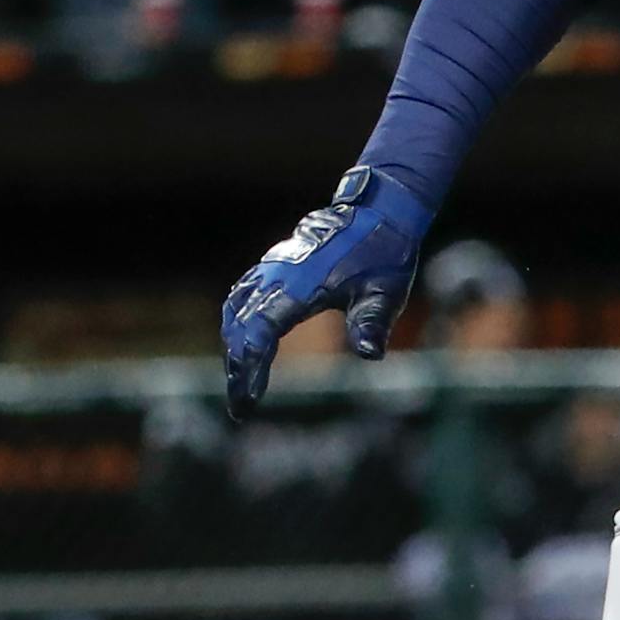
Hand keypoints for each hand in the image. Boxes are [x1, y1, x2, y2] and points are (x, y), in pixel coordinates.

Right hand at [219, 166, 431, 418]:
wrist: (378, 213)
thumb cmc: (384, 254)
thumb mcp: (386, 292)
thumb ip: (373, 323)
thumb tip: (370, 355)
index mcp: (301, 285)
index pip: (262, 331)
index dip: (251, 366)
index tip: (249, 397)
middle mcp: (278, 275)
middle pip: (241, 326)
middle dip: (237, 367)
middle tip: (240, 406)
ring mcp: (272, 267)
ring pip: (236, 309)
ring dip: (233, 346)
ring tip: (239, 383)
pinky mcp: (274, 265)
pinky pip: (242, 295)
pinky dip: (236, 322)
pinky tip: (240, 343)